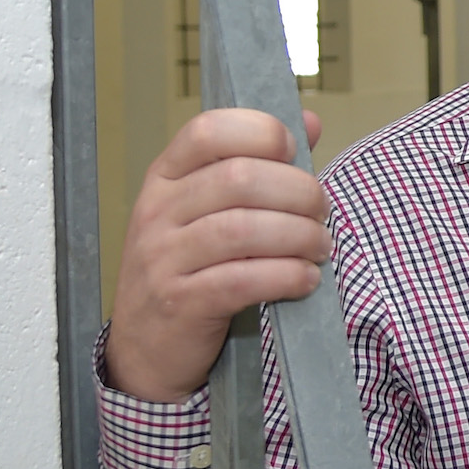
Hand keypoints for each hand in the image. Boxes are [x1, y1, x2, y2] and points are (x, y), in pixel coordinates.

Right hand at [106, 108, 329, 402]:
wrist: (146, 348)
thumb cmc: (191, 268)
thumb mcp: (211, 210)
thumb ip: (261, 164)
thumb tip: (309, 121)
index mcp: (166, 177)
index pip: (209, 131)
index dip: (262, 133)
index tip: (294, 152)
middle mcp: (158, 211)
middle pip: (239, 179)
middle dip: (298, 192)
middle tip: (321, 213)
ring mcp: (163, 258)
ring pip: (243, 230)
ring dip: (299, 236)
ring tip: (319, 248)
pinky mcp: (180, 302)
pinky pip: (242, 280)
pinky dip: (286, 276)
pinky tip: (305, 278)